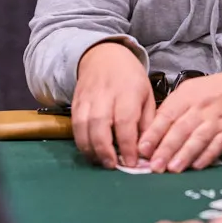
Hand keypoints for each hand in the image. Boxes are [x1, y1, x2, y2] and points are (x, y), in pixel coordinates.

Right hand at [72, 42, 155, 169]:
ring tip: (101, 162)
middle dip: (105, 149)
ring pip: (83, 126)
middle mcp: (105, 94)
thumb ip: (147, 123)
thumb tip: (146, 152)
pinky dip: (81, 142)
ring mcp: (87, 98)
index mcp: (128, 91)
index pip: (125, 121)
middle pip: (99, 124)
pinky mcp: (75, 102)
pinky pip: (74, 125)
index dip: (127, 145)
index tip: (132, 163)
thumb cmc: (130, 79)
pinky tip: (91, 152)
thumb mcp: (147, 96)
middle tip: (113, 166)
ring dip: (91, 149)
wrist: (103, 56)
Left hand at [138, 69, 221, 173]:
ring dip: (185, 154)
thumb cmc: (206, 94)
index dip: (153, 133)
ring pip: (199, 138)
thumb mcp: (185, 94)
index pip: (166, 116)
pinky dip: (207, 156)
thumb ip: (168, 113)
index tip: (142, 149)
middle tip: (154, 165)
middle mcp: (200, 109)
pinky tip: (197, 166)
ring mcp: (217, 121)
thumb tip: (147, 137)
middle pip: (181, 129)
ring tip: (173, 168)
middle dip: (166, 149)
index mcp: (185, 98)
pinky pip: (218, 145)